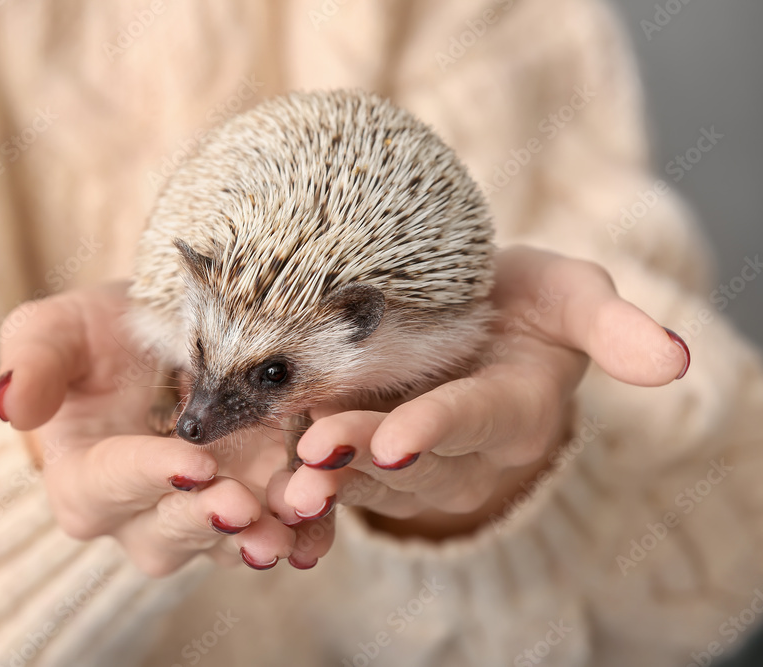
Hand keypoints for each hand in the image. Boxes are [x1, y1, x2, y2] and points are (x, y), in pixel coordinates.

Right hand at [0, 283, 332, 575]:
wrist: (159, 336)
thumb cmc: (98, 337)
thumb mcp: (57, 330)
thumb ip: (33, 361)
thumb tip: (13, 406)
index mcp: (82, 476)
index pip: (106, 486)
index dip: (147, 475)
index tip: (190, 460)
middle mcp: (137, 512)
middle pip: (166, 533)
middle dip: (205, 521)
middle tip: (241, 504)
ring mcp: (197, 513)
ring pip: (223, 545)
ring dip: (258, 538)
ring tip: (291, 524)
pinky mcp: (249, 502)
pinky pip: (274, 534)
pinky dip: (302, 535)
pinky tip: (321, 525)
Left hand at [273, 246, 690, 539]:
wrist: (478, 328)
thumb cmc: (527, 308)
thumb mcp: (573, 300)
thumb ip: (612, 327)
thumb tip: (674, 362)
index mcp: (508, 408)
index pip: (473, 421)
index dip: (437, 431)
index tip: (397, 441)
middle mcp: (455, 446)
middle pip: (407, 457)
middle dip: (361, 455)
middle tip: (315, 450)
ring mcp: (404, 452)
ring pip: (360, 474)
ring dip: (320, 475)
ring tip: (279, 470)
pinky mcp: (360, 445)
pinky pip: (327, 468)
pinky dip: (291, 473)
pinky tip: (251, 468)